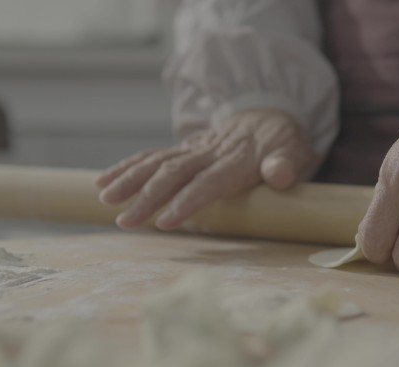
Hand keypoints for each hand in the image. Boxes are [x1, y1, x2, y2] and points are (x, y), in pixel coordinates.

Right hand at [95, 108, 312, 229]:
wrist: (268, 113)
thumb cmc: (282, 142)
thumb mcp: (295, 151)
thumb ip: (286, 164)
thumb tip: (278, 174)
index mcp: (237, 160)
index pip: (209, 182)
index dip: (187, 201)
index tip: (165, 221)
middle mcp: (209, 153)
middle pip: (175, 173)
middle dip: (148, 197)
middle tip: (125, 221)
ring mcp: (193, 150)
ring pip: (156, 162)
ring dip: (129, 180)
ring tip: (106, 200)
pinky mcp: (183, 150)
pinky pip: (151, 156)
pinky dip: (127, 167)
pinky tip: (103, 181)